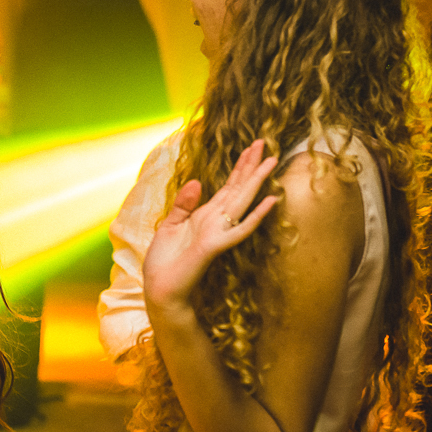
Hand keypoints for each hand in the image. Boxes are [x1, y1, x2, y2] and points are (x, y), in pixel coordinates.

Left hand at [143, 140, 279, 309]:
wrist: (160, 289)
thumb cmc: (165, 262)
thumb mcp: (169, 226)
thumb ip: (184, 204)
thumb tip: (197, 181)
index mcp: (205, 215)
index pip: (227, 187)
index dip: (239, 167)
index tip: (250, 147)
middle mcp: (215, 221)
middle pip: (237, 188)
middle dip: (250, 166)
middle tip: (263, 142)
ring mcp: (218, 232)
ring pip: (242, 202)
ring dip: (256, 182)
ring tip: (271, 161)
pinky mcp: (215, 245)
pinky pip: (239, 228)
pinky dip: (255, 215)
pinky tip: (270, 201)